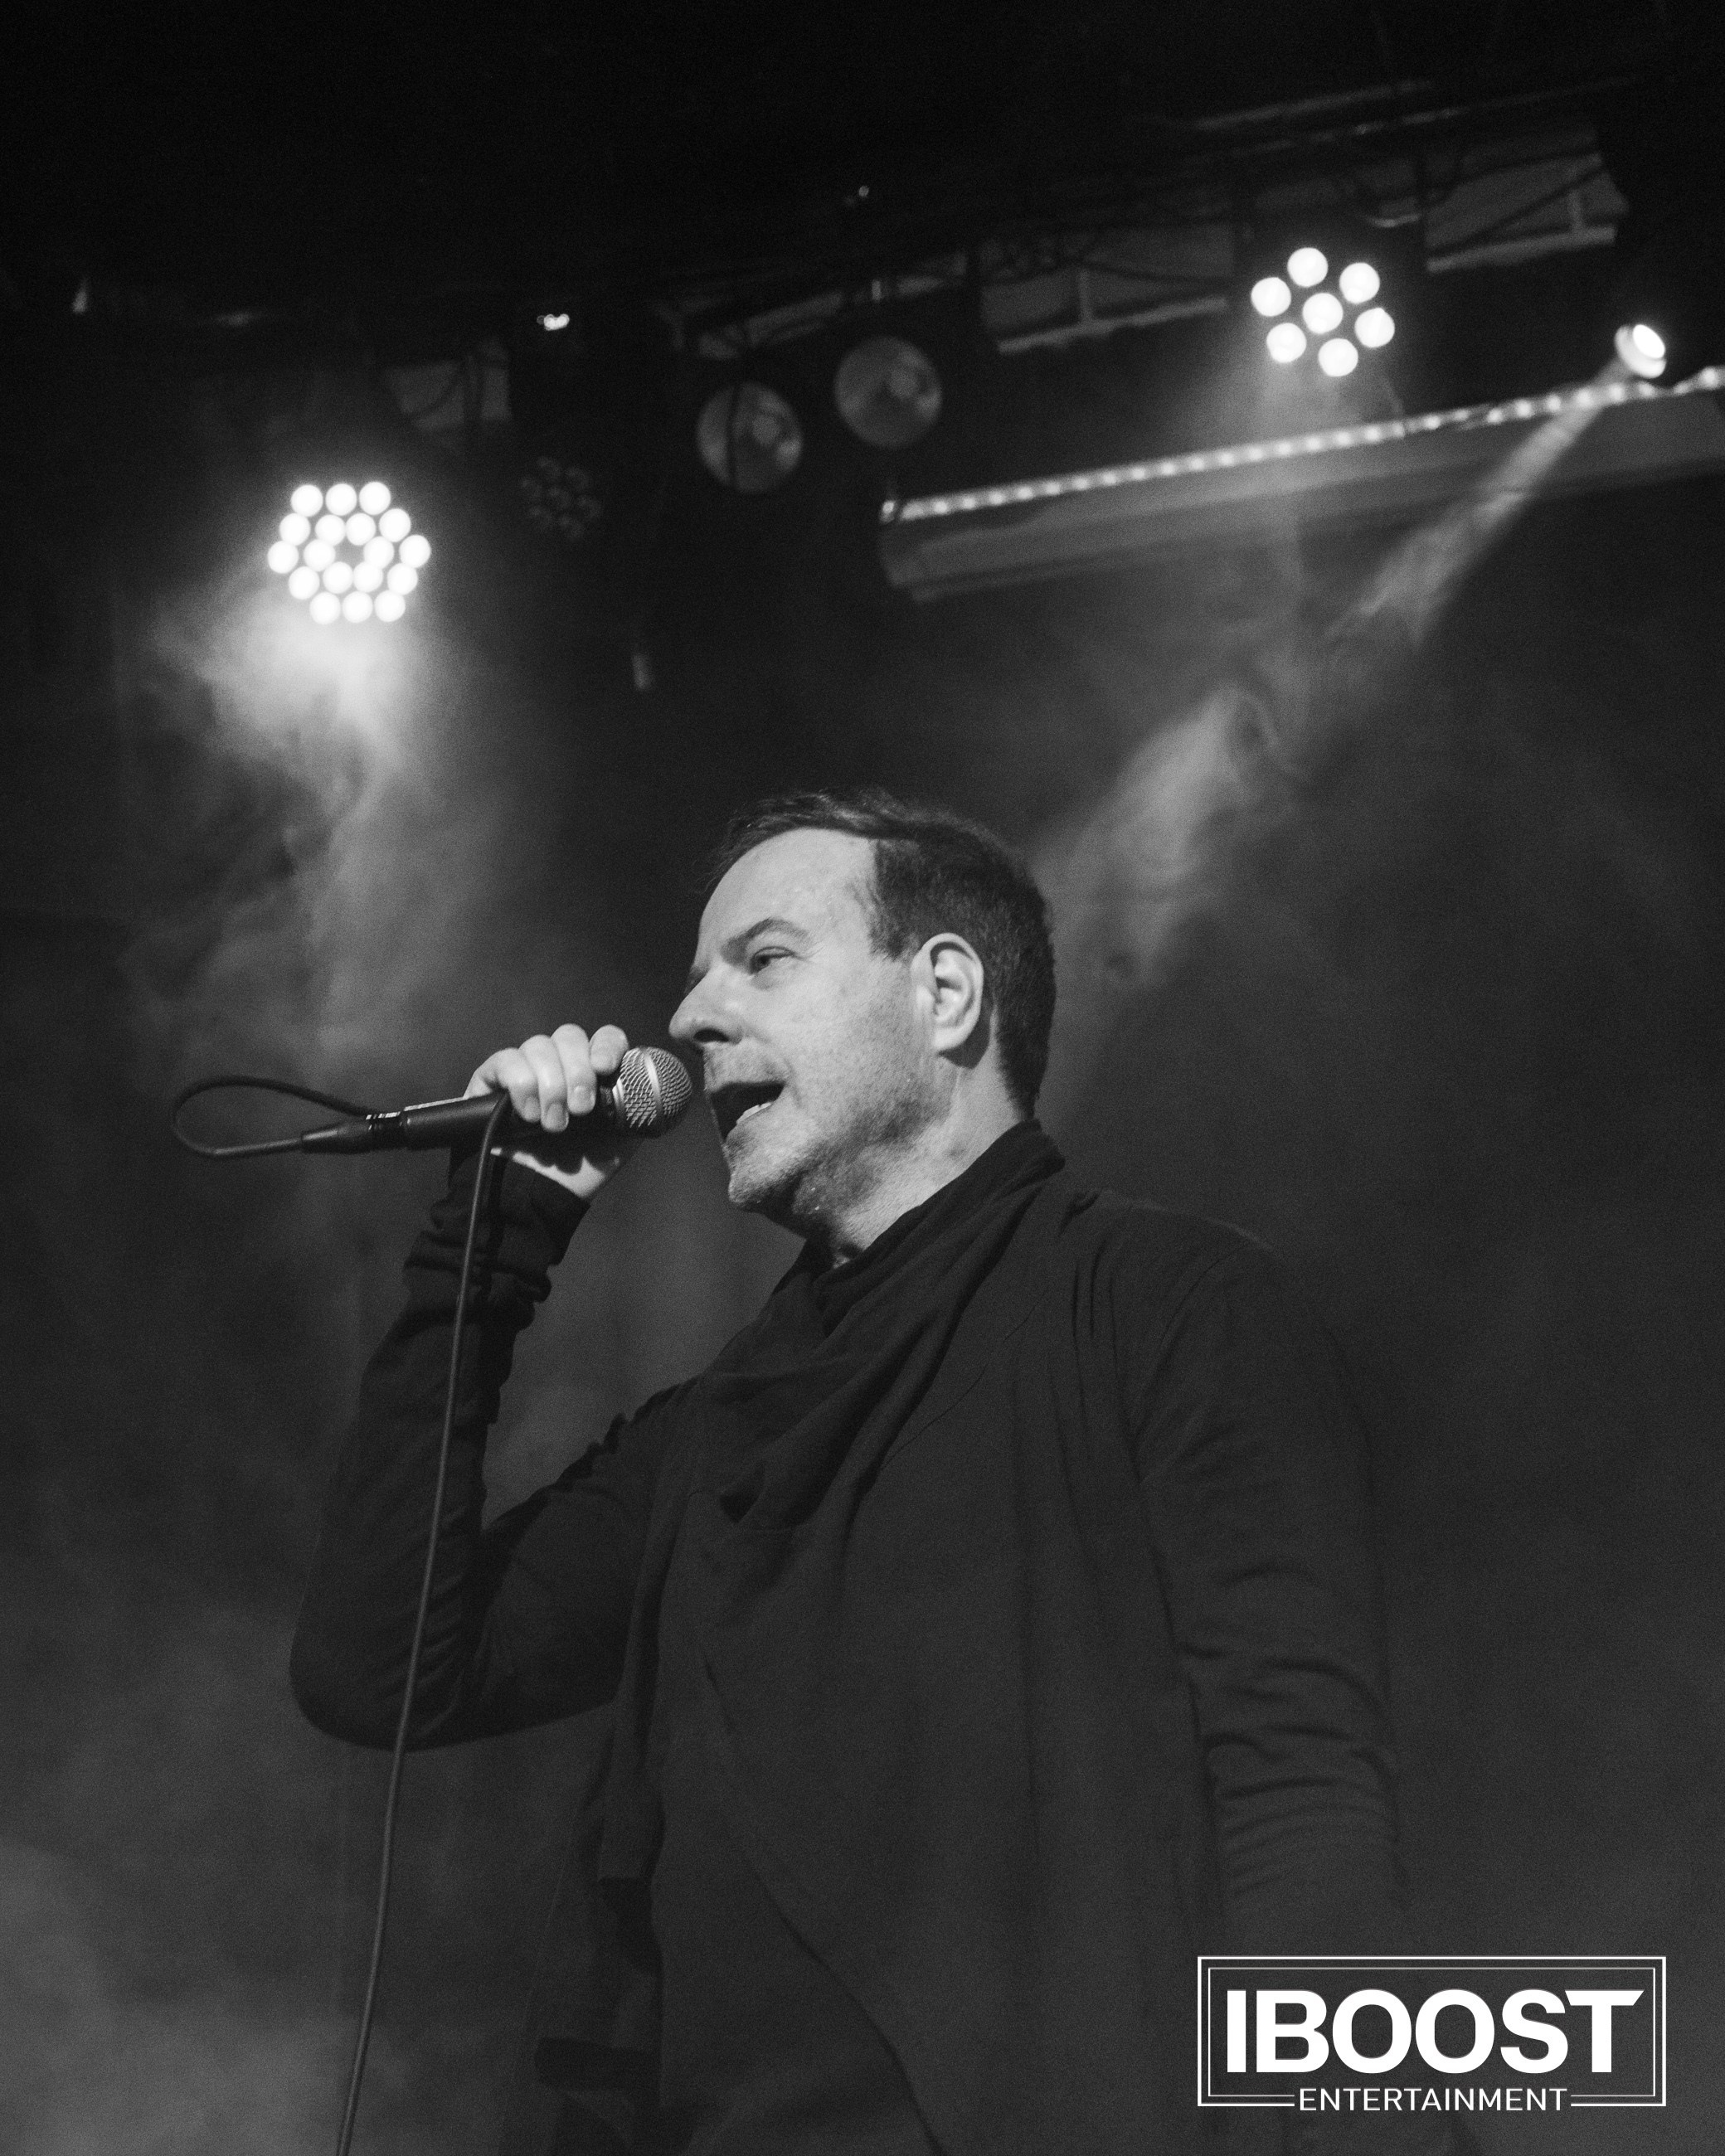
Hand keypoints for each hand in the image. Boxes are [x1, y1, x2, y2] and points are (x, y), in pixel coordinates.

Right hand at [464, 1023, 638, 1200]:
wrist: (538, 1198)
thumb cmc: (579, 1170)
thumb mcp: (621, 1139)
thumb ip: (639, 1107)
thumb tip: (656, 1086)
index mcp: (592, 1073)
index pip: (604, 1037)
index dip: (607, 1044)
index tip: (606, 1068)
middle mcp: (559, 1065)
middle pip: (569, 1035)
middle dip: (578, 1071)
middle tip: (581, 1110)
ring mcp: (525, 1069)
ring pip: (538, 1046)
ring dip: (551, 1085)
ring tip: (553, 1125)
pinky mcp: (491, 1080)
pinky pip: (506, 1060)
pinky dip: (522, 1084)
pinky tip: (529, 1114)